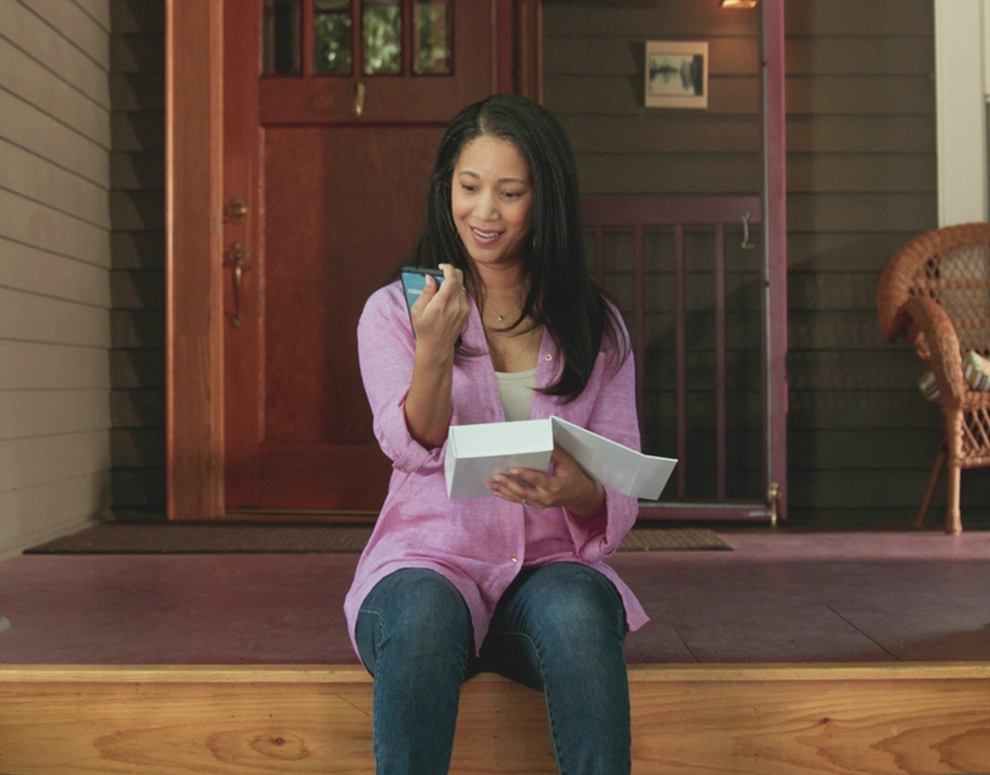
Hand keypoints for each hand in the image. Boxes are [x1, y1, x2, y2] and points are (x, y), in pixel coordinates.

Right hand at [410, 263, 468, 352]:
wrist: (437, 347)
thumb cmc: (424, 330)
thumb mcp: (417, 311)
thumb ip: (426, 292)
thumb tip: (430, 277)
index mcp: (442, 304)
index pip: (451, 279)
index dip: (447, 268)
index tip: (441, 266)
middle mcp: (456, 305)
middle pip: (459, 278)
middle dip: (450, 272)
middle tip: (439, 276)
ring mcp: (463, 309)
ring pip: (461, 285)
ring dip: (452, 283)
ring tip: (439, 290)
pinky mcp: (466, 311)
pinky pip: (462, 294)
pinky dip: (455, 292)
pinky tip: (445, 299)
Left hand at [485, 446, 605, 517]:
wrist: (580, 496)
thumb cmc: (575, 477)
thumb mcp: (568, 463)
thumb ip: (555, 452)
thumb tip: (542, 440)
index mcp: (554, 487)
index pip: (537, 480)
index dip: (525, 474)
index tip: (512, 468)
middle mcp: (545, 498)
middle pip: (523, 492)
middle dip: (508, 484)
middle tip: (495, 475)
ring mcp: (540, 503)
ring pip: (518, 497)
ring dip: (503, 490)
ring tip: (489, 483)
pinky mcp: (536, 504)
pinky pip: (519, 500)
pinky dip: (506, 495)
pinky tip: (496, 491)